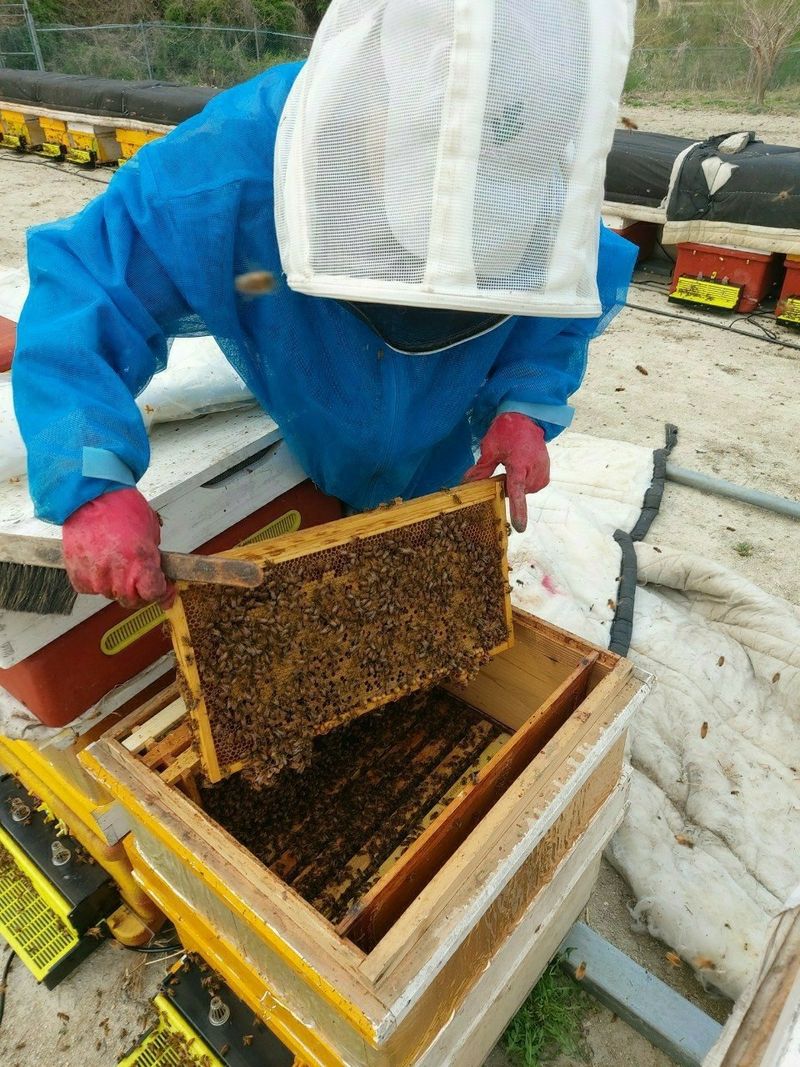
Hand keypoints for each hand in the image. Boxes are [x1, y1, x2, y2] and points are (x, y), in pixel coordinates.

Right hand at [62, 487, 173, 608]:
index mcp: (140, 562)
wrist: (91, 494)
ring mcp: (95, 575)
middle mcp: (117, 573)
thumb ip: (153, 558)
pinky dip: (94, 581)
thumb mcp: (150, 531)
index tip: (163, 588)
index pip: (154, 594)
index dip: (161, 592)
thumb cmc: (123, 507)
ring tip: (116, 563)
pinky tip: (99, 565)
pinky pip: (89, 588)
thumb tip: (157, 574)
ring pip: (109, 594)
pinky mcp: (76, 572)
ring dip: (115, 585)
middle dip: (139, 592)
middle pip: (131, 600)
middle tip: (139, 580)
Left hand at [464, 412, 549, 532]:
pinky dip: (524, 481)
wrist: (527, 420)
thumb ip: (482, 468)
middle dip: (507, 485)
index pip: (517, 492)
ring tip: (515, 463)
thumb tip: (467, 484)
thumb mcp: (490, 448)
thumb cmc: (507, 432)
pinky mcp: (546, 475)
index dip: (518, 511)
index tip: (520, 527)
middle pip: (516, 492)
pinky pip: (531, 487)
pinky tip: (522, 466)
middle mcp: (535, 471)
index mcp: (520, 464)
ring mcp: (543, 473)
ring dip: (516, 484)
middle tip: (504, 467)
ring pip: (523, 491)